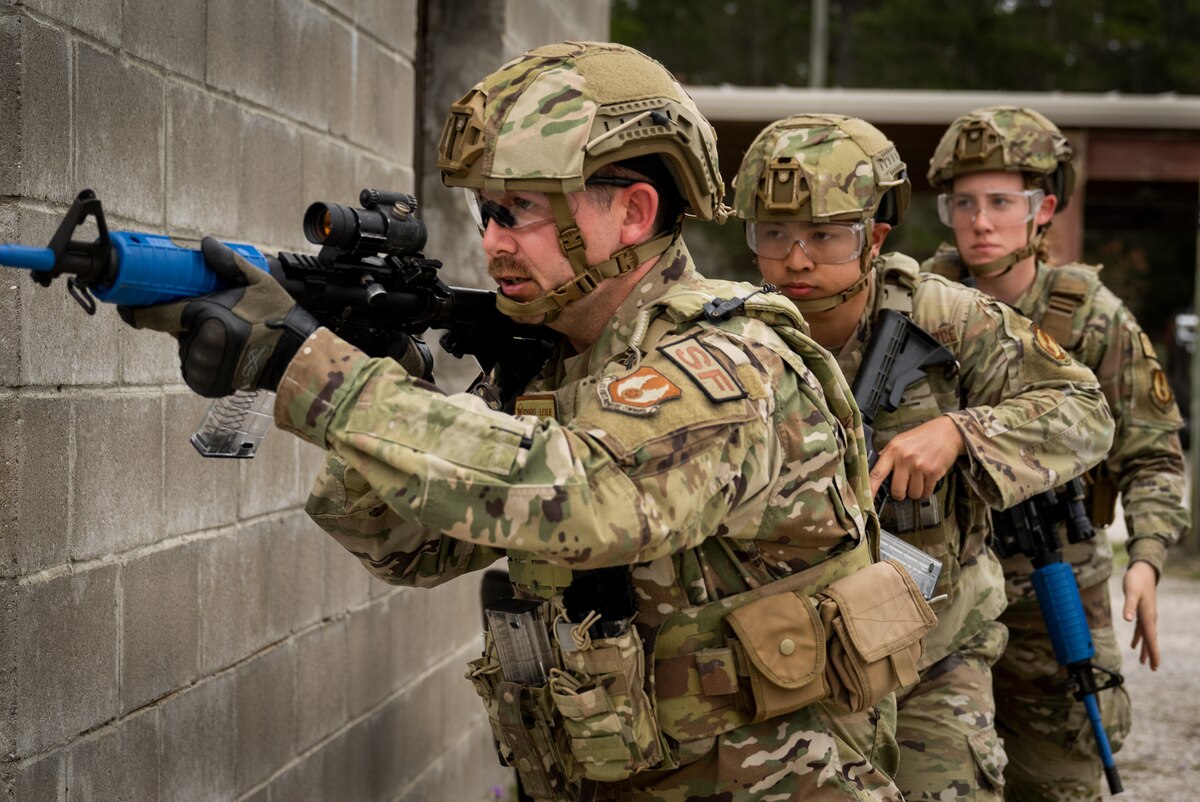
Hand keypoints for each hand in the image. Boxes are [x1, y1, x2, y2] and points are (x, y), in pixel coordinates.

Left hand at [121, 237, 316, 396]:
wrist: (295, 359)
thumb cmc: (279, 320)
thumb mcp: (259, 283)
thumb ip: (229, 263)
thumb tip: (205, 244)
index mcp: (208, 317)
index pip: (158, 316)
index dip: (138, 311)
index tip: (126, 307)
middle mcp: (201, 344)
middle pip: (177, 331)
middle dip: (189, 324)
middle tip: (216, 320)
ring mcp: (203, 367)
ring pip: (186, 349)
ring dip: (198, 342)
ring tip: (230, 340)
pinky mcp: (206, 384)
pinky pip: (194, 367)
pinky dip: (204, 361)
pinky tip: (227, 356)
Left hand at [870, 416, 964, 498]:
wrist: (947, 432)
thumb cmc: (921, 437)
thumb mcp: (900, 440)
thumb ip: (888, 455)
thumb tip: (875, 471)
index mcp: (893, 450)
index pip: (876, 474)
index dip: (870, 490)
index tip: (866, 502)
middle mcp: (904, 459)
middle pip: (896, 491)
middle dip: (900, 494)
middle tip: (904, 487)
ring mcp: (919, 466)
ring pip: (913, 494)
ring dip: (915, 492)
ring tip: (918, 480)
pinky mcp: (933, 472)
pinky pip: (926, 492)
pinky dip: (926, 490)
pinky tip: (927, 479)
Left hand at [1123, 560, 1159, 669]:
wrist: (1143, 572)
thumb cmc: (1136, 581)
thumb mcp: (1131, 592)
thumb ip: (1129, 606)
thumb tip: (1128, 620)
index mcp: (1148, 616)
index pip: (1151, 638)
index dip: (1153, 652)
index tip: (1155, 665)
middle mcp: (1149, 618)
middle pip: (1151, 640)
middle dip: (1152, 654)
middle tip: (1153, 668)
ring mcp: (1147, 615)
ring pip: (1147, 636)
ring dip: (1146, 648)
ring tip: (1144, 662)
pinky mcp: (1142, 612)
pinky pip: (1141, 629)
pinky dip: (1139, 638)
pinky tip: (1134, 645)